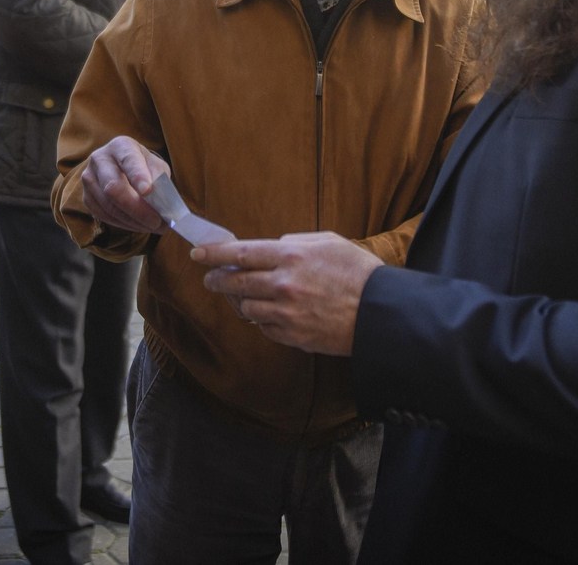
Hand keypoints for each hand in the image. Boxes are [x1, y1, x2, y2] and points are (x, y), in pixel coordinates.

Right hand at [81, 136, 169, 234]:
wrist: (121, 169)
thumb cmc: (143, 167)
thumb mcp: (156, 166)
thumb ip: (159, 181)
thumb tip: (162, 205)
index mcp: (121, 146)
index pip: (128, 160)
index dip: (137, 175)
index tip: (148, 191)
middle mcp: (100, 159)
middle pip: (113, 187)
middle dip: (137, 208)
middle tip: (156, 222)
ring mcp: (89, 179)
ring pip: (109, 206)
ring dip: (133, 220)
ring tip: (154, 226)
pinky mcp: (86, 197)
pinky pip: (104, 216)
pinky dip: (124, 224)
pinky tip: (139, 225)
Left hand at [193, 232, 383, 355]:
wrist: (379, 313)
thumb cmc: (358, 272)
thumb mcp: (329, 242)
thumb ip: (295, 242)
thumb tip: (273, 246)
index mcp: (290, 256)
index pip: (240, 253)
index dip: (214, 253)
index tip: (198, 253)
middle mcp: (282, 285)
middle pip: (235, 282)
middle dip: (217, 279)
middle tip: (210, 278)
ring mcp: (285, 313)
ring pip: (246, 307)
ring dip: (241, 300)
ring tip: (244, 294)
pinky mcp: (292, 336)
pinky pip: (265, 327)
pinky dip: (263, 319)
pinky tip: (271, 312)